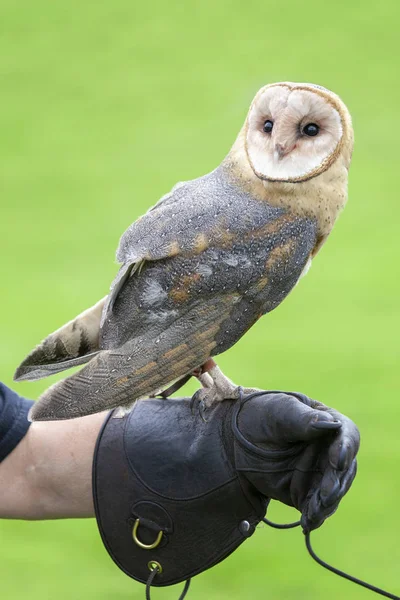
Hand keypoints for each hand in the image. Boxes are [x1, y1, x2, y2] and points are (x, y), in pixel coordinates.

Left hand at [234, 390, 359, 532]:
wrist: (239, 437)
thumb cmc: (263, 416)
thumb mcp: (280, 413)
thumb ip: (303, 419)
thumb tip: (329, 423)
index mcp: (329, 425)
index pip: (347, 436)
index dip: (346, 449)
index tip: (338, 462)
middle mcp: (330, 451)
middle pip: (344, 470)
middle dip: (336, 484)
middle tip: (325, 496)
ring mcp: (320, 474)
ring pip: (333, 492)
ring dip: (326, 505)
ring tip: (313, 514)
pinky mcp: (307, 492)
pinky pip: (316, 507)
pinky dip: (314, 516)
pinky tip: (307, 523)